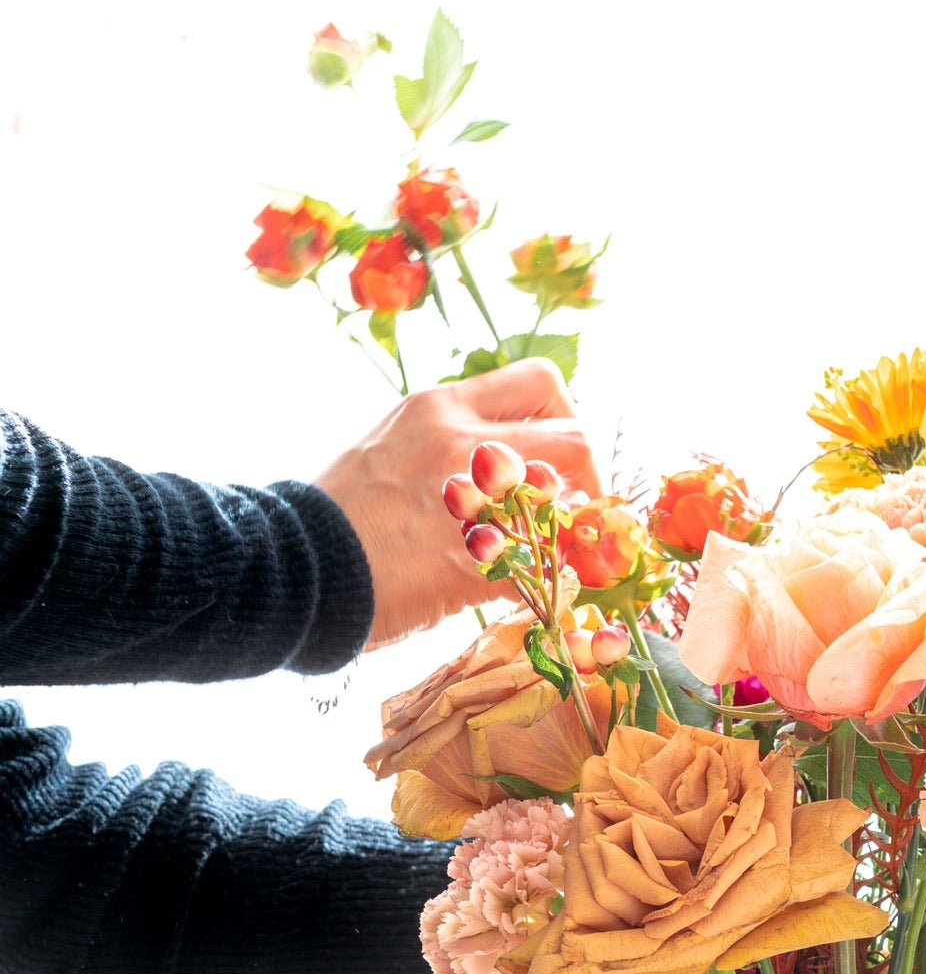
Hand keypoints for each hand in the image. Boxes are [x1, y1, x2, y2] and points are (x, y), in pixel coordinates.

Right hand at [317, 360, 599, 650]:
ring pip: (569, 502)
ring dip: (570, 529)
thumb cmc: (333, 513)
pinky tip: (524, 591)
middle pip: (575, 437)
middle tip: (569, 509)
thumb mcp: (389, 444)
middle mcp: (463, 442)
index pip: (541, 383)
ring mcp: (473, 501)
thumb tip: (494, 461)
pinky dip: (544, 585)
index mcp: (440, 407)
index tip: (556, 454)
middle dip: (585, 475)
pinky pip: (543, 570)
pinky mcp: (477, 562)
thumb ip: (446, 442)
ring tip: (547, 549)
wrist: (293, 564)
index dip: (565, 419)